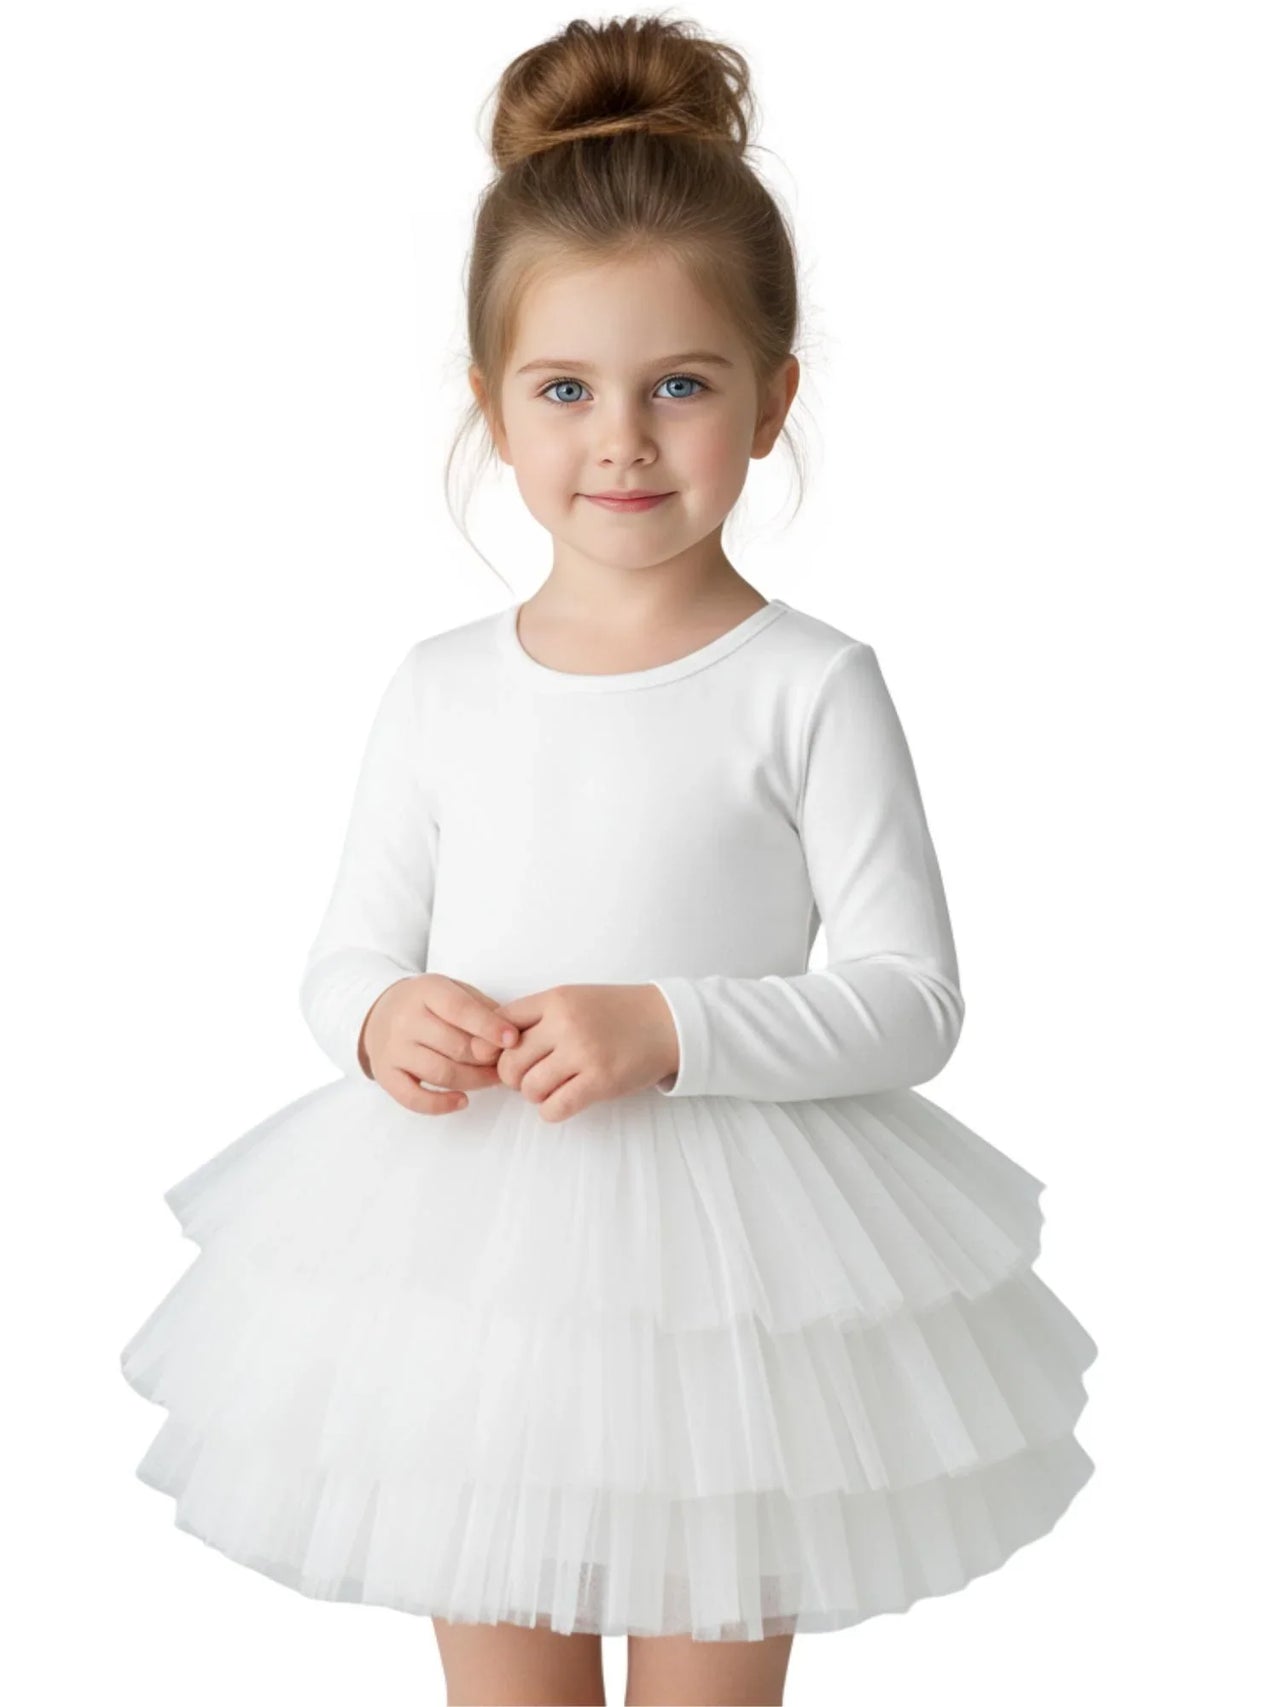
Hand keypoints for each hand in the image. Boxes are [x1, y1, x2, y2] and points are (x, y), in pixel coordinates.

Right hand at [359, 973, 519, 1114]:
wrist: (380, 1011)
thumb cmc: (429, 1002)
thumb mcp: (454, 990)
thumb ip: (482, 1007)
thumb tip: (512, 1034)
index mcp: (426, 992)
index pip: (460, 1010)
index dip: (489, 1026)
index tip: (513, 1039)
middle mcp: (406, 1020)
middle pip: (455, 1047)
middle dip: (487, 1059)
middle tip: (508, 1064)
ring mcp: (393, 1049)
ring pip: (440, 1074)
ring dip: (474, 1081)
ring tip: (494, 1079)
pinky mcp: (385, 1074)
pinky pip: (413, 1098)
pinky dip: (440, 1105)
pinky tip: (462, 1100)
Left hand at [490, 983, 679, 1122]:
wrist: (666, 1022)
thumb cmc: (616, 1013)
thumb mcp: (574, 999)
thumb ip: (537, 1016)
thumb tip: (493, 1049)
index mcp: (555, 1000)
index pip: (500, 1025)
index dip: (497, 1048)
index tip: (509, 1056)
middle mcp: (565, 1024)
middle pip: (510, 1062)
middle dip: (514, 1077)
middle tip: (531, 1077)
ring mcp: (583, 1053)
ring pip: (529, 1088)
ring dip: (534, 1095)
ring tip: (551, 1088)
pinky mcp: (600, 1081)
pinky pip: (554, 1108)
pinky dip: (551, 1111)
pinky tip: (563, 1101)